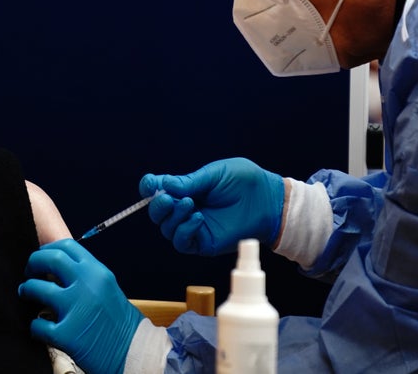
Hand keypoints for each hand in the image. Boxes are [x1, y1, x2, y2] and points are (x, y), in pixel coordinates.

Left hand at [19, 238, 142, 373]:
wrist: (135, 353)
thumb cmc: (120, 322)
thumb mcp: (107, 288)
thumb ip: (85, 275)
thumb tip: (56, 267)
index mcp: (98, 272)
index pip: (67, 246)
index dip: (48, 248)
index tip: (42, 256)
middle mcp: (87, 286)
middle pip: (49, 259)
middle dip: (33, 263)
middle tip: (29, 272)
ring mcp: (76, 309)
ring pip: (36, 288)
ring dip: (27, 289)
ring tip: (26, 293)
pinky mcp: (66, 335)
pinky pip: (37, 324)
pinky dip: (34, 326)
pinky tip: (39, 326)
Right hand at [140, 157, 284, 255]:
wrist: (268, 201)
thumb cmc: (245, 182)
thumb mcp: (214, 175)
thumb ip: (188, 182)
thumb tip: (162, 184)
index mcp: (186, 189)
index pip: (158, 190)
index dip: (150, 187)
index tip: (150, 184)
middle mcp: (185, 209)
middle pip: (157, 213)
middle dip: (158, 205)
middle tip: (169, 198)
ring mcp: (193, 227)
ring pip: (166, 228)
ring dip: (173, 216)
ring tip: (191, 205)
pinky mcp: (203, 243)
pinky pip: (182, 242)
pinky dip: (184, 230)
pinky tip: (197, 218)